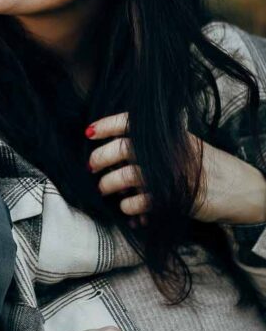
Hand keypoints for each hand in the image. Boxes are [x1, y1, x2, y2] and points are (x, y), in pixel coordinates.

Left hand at [87, 112, 265, 225]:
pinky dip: (128, 207)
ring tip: (105, 189)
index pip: (132, 122)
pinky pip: (139, 203)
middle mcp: (169, 151)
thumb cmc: (207, 167)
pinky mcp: (174, 198)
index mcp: (171, 134)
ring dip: (108, 185)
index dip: (106, 125)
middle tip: (91, 167)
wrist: (241, 189)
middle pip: (122, 149)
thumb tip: (114, 149)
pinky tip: (127, 208)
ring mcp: (171, 174)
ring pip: (125, 176)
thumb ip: (156, 144)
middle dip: (99, 158)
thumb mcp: (186, 144)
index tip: (88, 132)